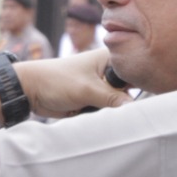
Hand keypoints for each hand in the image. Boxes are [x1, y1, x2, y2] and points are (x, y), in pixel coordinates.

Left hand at [13, 48, 132, 117]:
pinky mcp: (92, 100)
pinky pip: (105, 111)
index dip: (143, 84)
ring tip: (104, 113)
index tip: (146, 100)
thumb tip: (134, 108)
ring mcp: (100, 87)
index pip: (135, 71)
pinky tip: (97, 117)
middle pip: (128, 90)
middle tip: (122, 112)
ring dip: (111, 111)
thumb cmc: (56, 80)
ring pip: (117, 104)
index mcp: (109, 59)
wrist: (31, 91)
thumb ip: (113, 99)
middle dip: (125, 103)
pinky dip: (102, 116)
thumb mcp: (87, 90)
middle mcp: (107, 72)